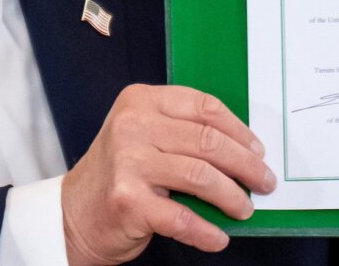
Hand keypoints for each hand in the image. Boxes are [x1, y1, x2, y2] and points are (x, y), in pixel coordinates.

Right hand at [60, 84, 275, 264]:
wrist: (75, 212)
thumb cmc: (120, 172)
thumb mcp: (144, 135)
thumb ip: (182, 132)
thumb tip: (244, 150)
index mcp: (140, 101)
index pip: (203, 107)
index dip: (238, 130)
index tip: (257, 149)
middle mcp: (132, 126)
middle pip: (208, 141)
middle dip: (245, 165)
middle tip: (263, 182)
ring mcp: (128, 162)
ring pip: (201, 176)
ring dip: (232, 197)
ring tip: (244, 208)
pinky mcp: (128, 201)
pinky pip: (182, 217)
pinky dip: (206, 231)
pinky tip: (218, 237)